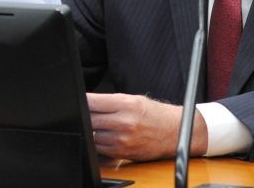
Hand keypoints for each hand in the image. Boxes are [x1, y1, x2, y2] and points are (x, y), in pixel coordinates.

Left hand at [87, 93, 207, 160]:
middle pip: (89, 119)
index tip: (79, 100)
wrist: (174, 132)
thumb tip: (87, 102)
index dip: (83, 100)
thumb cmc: (154, 114)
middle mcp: (123, 122)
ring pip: (92, 136)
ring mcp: (122, 140)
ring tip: (102, 125)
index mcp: (126, 104)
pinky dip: (98, 144)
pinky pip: (99, 150)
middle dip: (87, 115)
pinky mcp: (122, 154)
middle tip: (91, 113)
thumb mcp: (133, 99)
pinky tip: (106, 137)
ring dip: (92, 131)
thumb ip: (110, 101)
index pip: (92, 101)